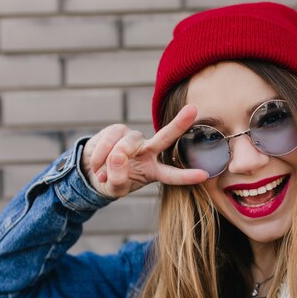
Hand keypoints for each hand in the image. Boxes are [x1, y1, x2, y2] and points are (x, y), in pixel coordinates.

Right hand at [81, 104, 207, 197]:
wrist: (92, 170)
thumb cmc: (111, 180)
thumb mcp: (116, 188)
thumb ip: (119, 179)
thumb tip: (118, 157)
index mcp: (155, 170)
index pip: (172, 174)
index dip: (186, 176)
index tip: (204, 175)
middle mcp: (149, 151)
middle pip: (165, 137)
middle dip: (179, 124)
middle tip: (193, 109)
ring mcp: (134, 139)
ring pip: (124, 149)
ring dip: (109, 164)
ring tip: (102, 174)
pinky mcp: (118, 130)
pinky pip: (108, 142)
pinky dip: (99, 156)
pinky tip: (96, 164)